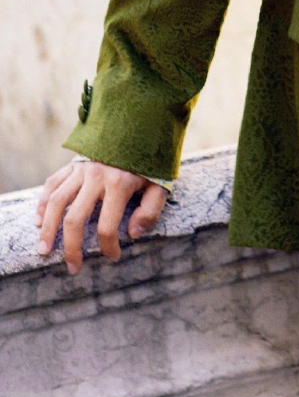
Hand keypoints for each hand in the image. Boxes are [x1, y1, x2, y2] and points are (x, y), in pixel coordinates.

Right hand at [34, 159, 168, 274]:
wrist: (139, 129)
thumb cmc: (149, 163)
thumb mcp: (159, 184)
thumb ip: (150, 211)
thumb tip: (132, 234)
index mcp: (119, 184)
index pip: (107, 226)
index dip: (109, 247)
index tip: (113, 256)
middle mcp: (96, 177)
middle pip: (75, 219)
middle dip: (72, 248)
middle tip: (72, 267)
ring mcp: (81, 169)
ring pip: (56, 203)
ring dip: (48, 229)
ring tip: (44, 250)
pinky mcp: (73, 164)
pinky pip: (52, 184)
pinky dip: (43, 203)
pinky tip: (40, 221)